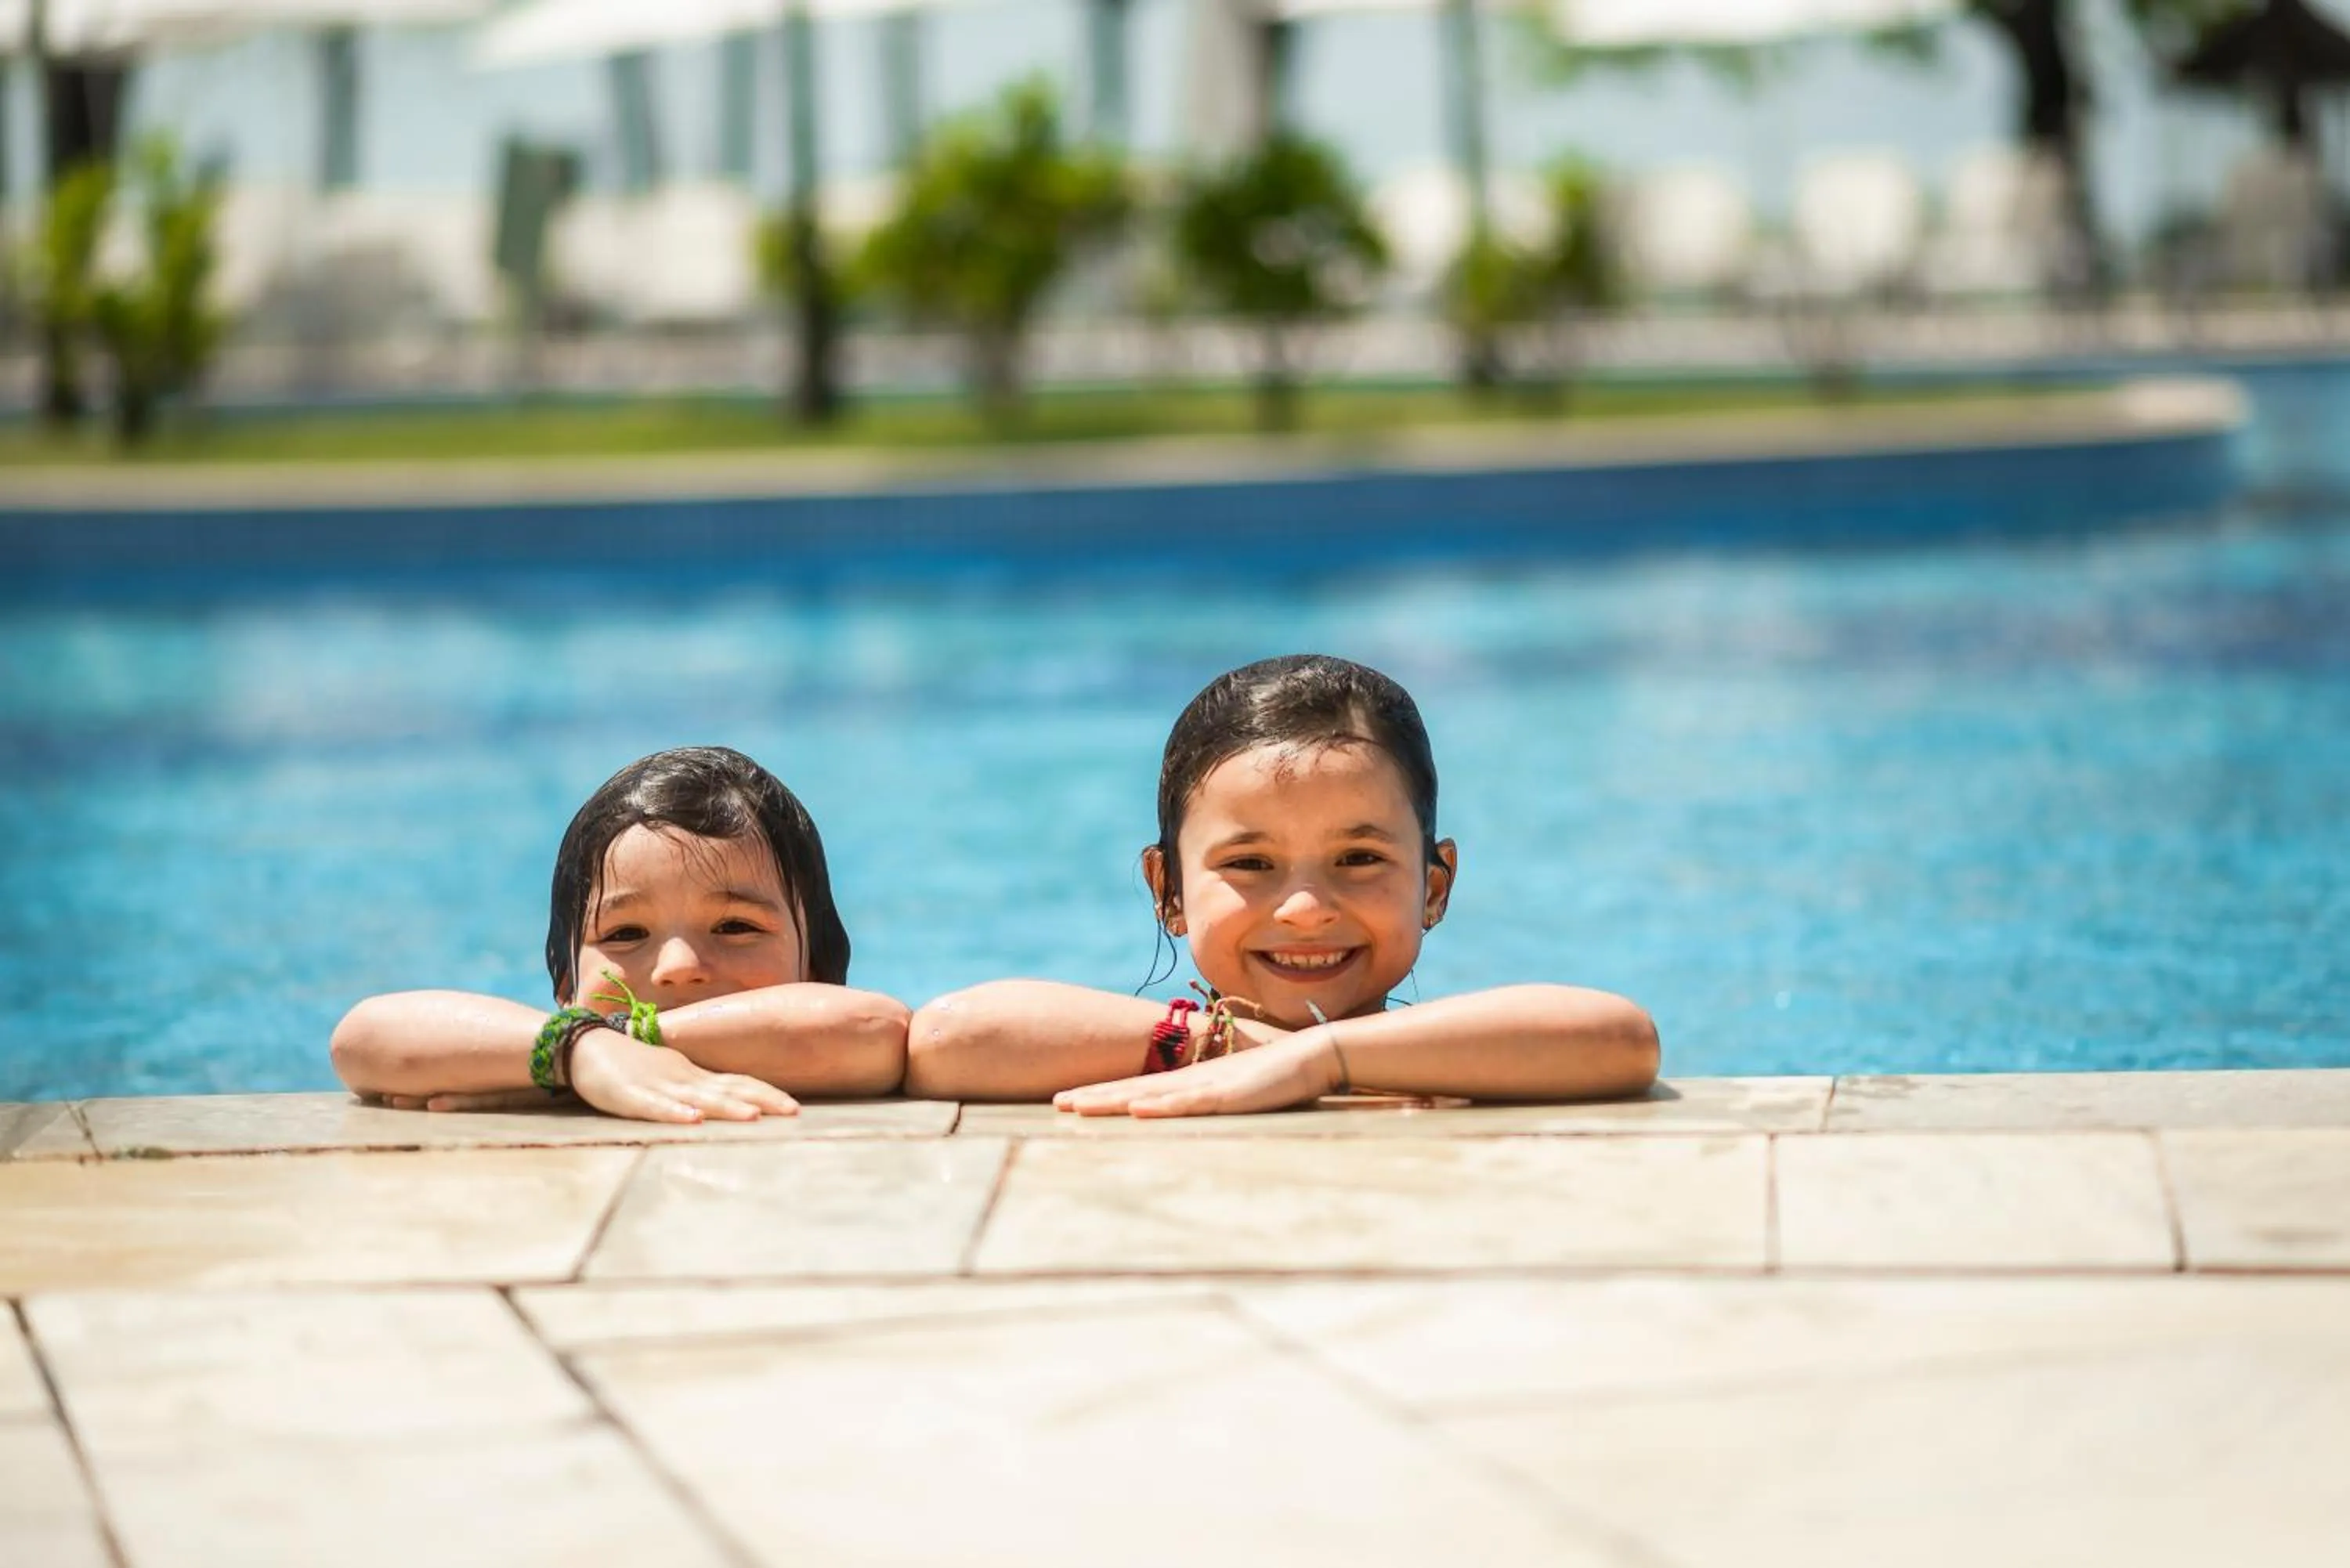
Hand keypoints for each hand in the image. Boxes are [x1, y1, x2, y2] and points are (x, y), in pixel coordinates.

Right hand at [569, 1027, 798, 1122]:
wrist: (586, 1047)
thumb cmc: (632, 1066)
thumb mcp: (672, 1076)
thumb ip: (699, 1089)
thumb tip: (733, 1102)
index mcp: (693, 1075)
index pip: (738, 1083)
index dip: (767, 1094)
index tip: (795, 1107)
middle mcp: (683, 1078)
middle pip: (729, 1089)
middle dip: (762, 1100)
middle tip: (794, 1111)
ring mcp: (658, 1086)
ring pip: (698, 1098)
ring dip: (727, 1108)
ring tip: (754, 1117)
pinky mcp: (629, 1096)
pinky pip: (655, 1106)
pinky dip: (675, 1113)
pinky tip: (693, 1119)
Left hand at [1053, 1030, 1342, 1118]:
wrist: (1313, 1055)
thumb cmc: (1277, 1076)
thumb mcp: (1235, 1092)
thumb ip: (1209, 1098)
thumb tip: (1181, 1110)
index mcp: (1189, 1082)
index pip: (1134, 1090)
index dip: (1100, 1095)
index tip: (1065, 1101)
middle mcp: (1190, 1081)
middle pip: (1131, 1090)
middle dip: (1092, 1097)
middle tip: (1054, 1104)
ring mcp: (1207, 1086)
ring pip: (1150, 1095)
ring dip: (1112, 1101)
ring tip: (1077, 1107)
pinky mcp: (1229, 1094)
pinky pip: (1190, 1102)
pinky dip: (1162, 1106)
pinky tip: (1137, 1109)